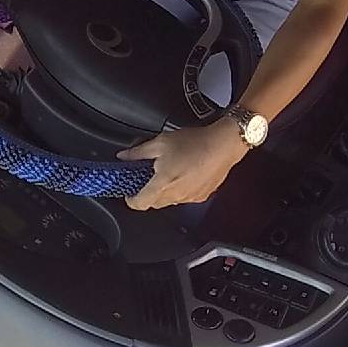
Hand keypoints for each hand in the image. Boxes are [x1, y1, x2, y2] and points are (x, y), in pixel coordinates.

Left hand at [117, 118, 248, 209]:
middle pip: (154, 203)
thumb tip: (124, 156)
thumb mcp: (160, 142)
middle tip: (148, 177)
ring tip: (169, 172)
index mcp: (162, 184)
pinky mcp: (202, 196)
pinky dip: (181, 190)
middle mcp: (176, 195)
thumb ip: (138, 152)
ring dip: (165, 191)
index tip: (129, 192)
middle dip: (148, 193)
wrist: (223, 144)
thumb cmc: (195, 143)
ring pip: (170, 201)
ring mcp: (190, 198)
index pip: (139, 204)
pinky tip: (185, 174)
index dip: (130, 199)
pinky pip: (185, 197)